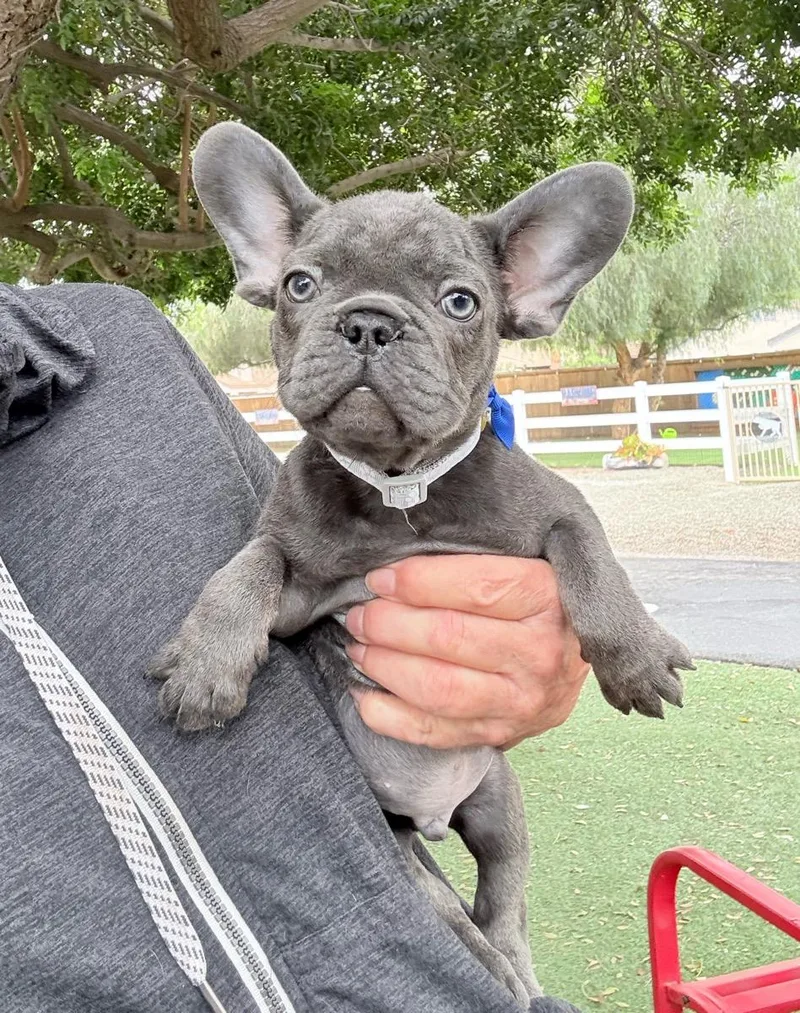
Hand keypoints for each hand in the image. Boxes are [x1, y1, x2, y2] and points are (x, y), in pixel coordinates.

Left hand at [344, 555, 589, 749]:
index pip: (476, 588)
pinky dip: (389, 716)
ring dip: (385, 666)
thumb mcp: (527, 563)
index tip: (380, 578)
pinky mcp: (501, 733)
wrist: (580, 653)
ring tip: (360, 647)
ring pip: (438, 688)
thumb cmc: (538, 599)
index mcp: (549, 598)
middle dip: (389, 624)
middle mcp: (541, 654)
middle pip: (448, 638)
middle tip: (360, 614)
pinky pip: (434, 733)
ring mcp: (522, 701)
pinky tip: (365, 694)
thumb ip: (474, 560)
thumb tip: (396, 569)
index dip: (417, 582)